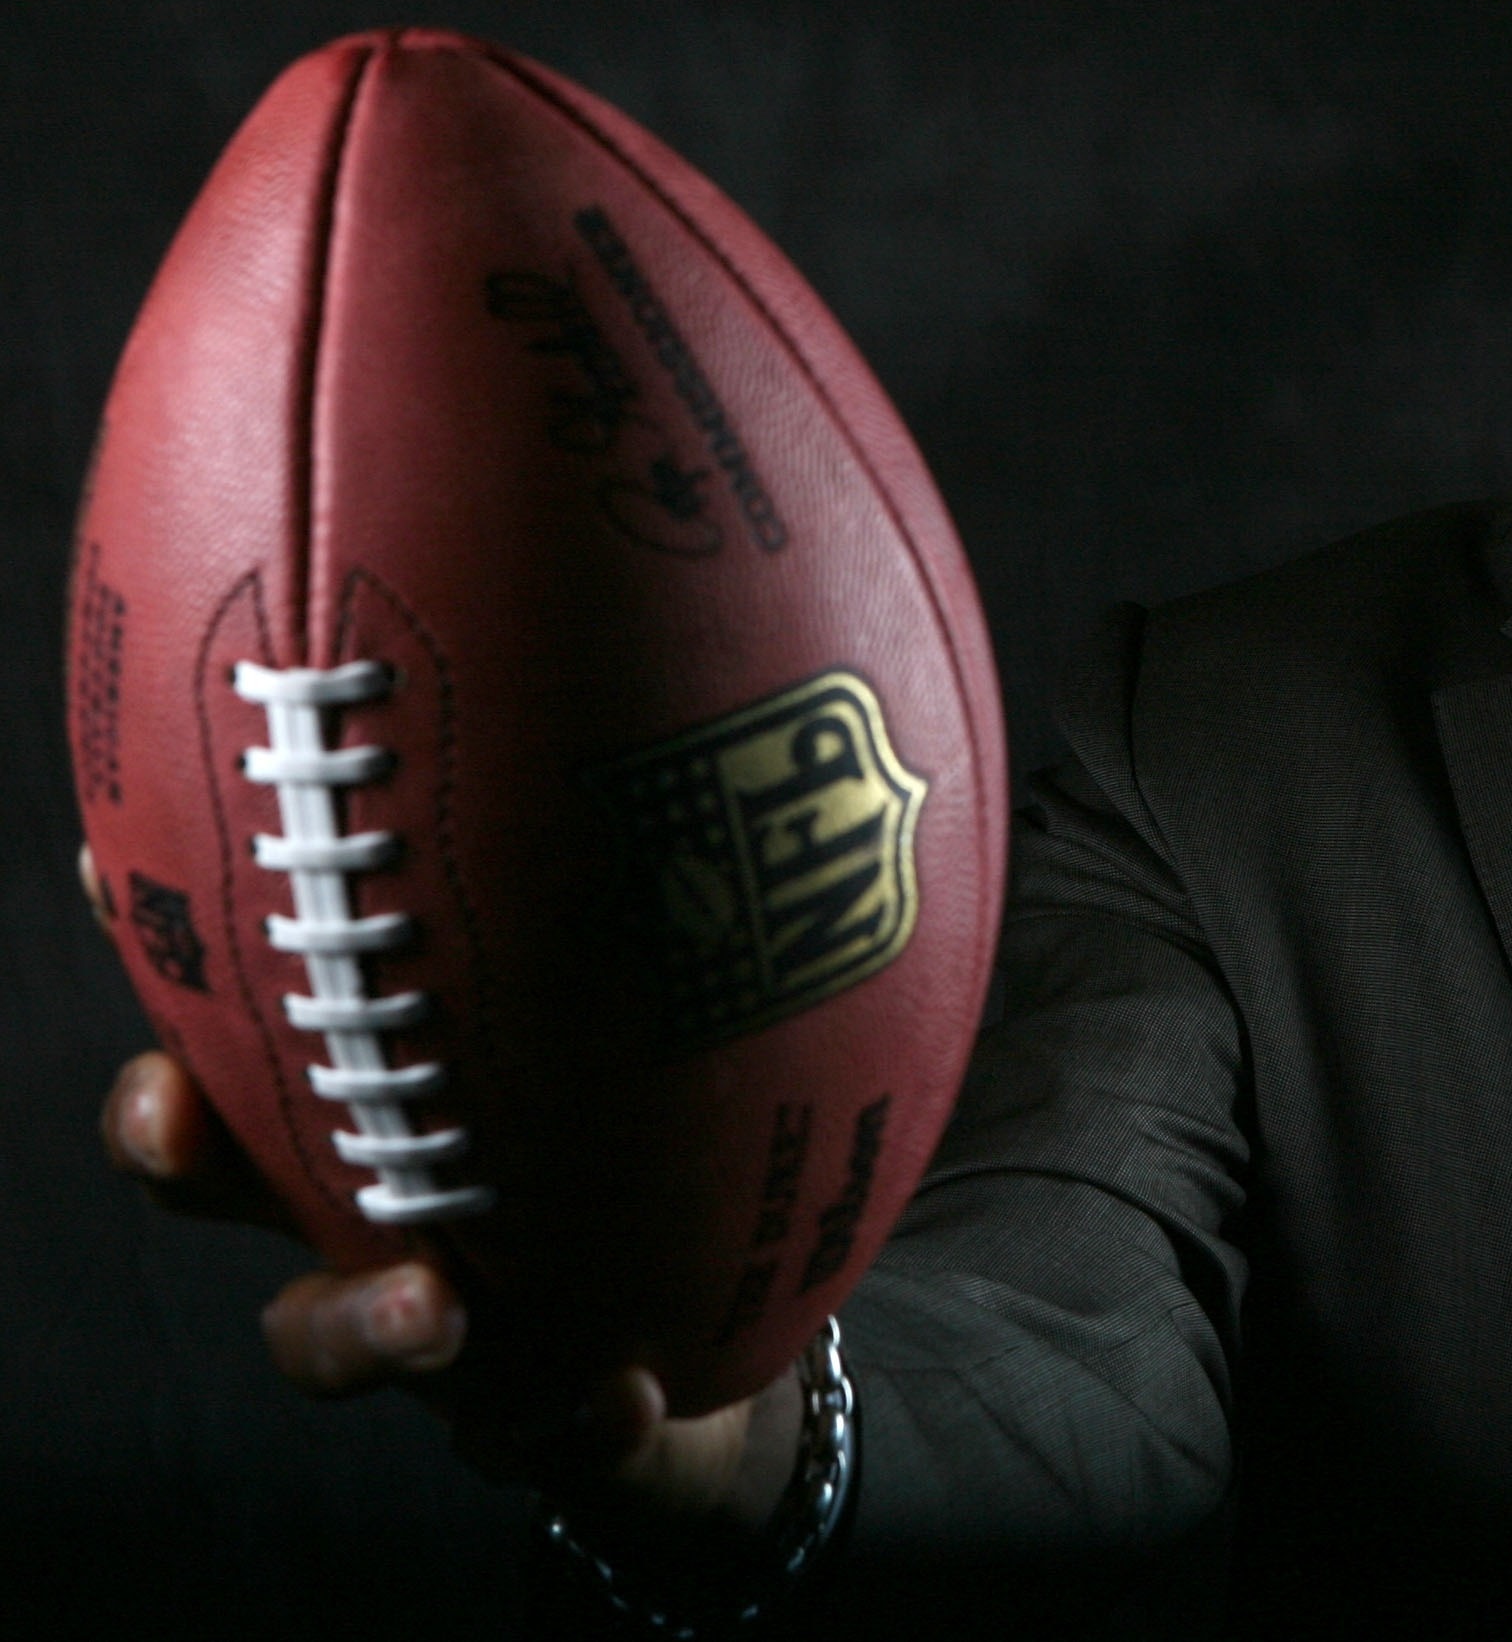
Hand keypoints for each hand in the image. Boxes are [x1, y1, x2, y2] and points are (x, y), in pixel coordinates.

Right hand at [91, 851, 804, 1543]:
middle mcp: (375, 1198)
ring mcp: (438, 1318)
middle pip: (216, 1175)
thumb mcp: (676, 995)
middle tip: (178, 1113)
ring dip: (364, 1324)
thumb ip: (671, 895)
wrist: (749, 1312)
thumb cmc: (680, 1120)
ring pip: (328, 1338)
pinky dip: (578, 1419)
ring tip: (436, 1301)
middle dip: (177, 1140)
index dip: (164, 941)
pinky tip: (623, 1390)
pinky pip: (534, 1437)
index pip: (246, 1006)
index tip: (111, 871)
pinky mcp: (534, 1420)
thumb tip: (729, 725)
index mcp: (386, 1085)